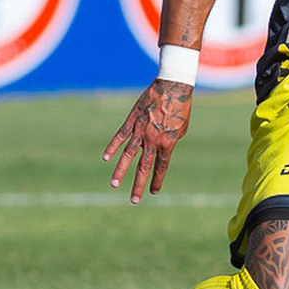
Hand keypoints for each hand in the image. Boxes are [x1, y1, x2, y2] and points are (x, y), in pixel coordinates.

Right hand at [103, 79, 193, 202]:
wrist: (172, 88)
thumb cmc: (181, 109)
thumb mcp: (182, 128)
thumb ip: (171, 141)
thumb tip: (161, 150)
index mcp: (168, 143)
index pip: (161, 167)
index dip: (157, 181)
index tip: (153, 193)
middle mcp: (152, 140)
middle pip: (143, 167)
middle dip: (138, 184)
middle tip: (134, 200)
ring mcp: (140, 131)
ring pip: (128, 155)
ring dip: (120, 171)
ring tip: (114, 184)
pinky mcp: (131, 121)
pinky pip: (120, 136)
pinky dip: (112, 147)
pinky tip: (106, 158)